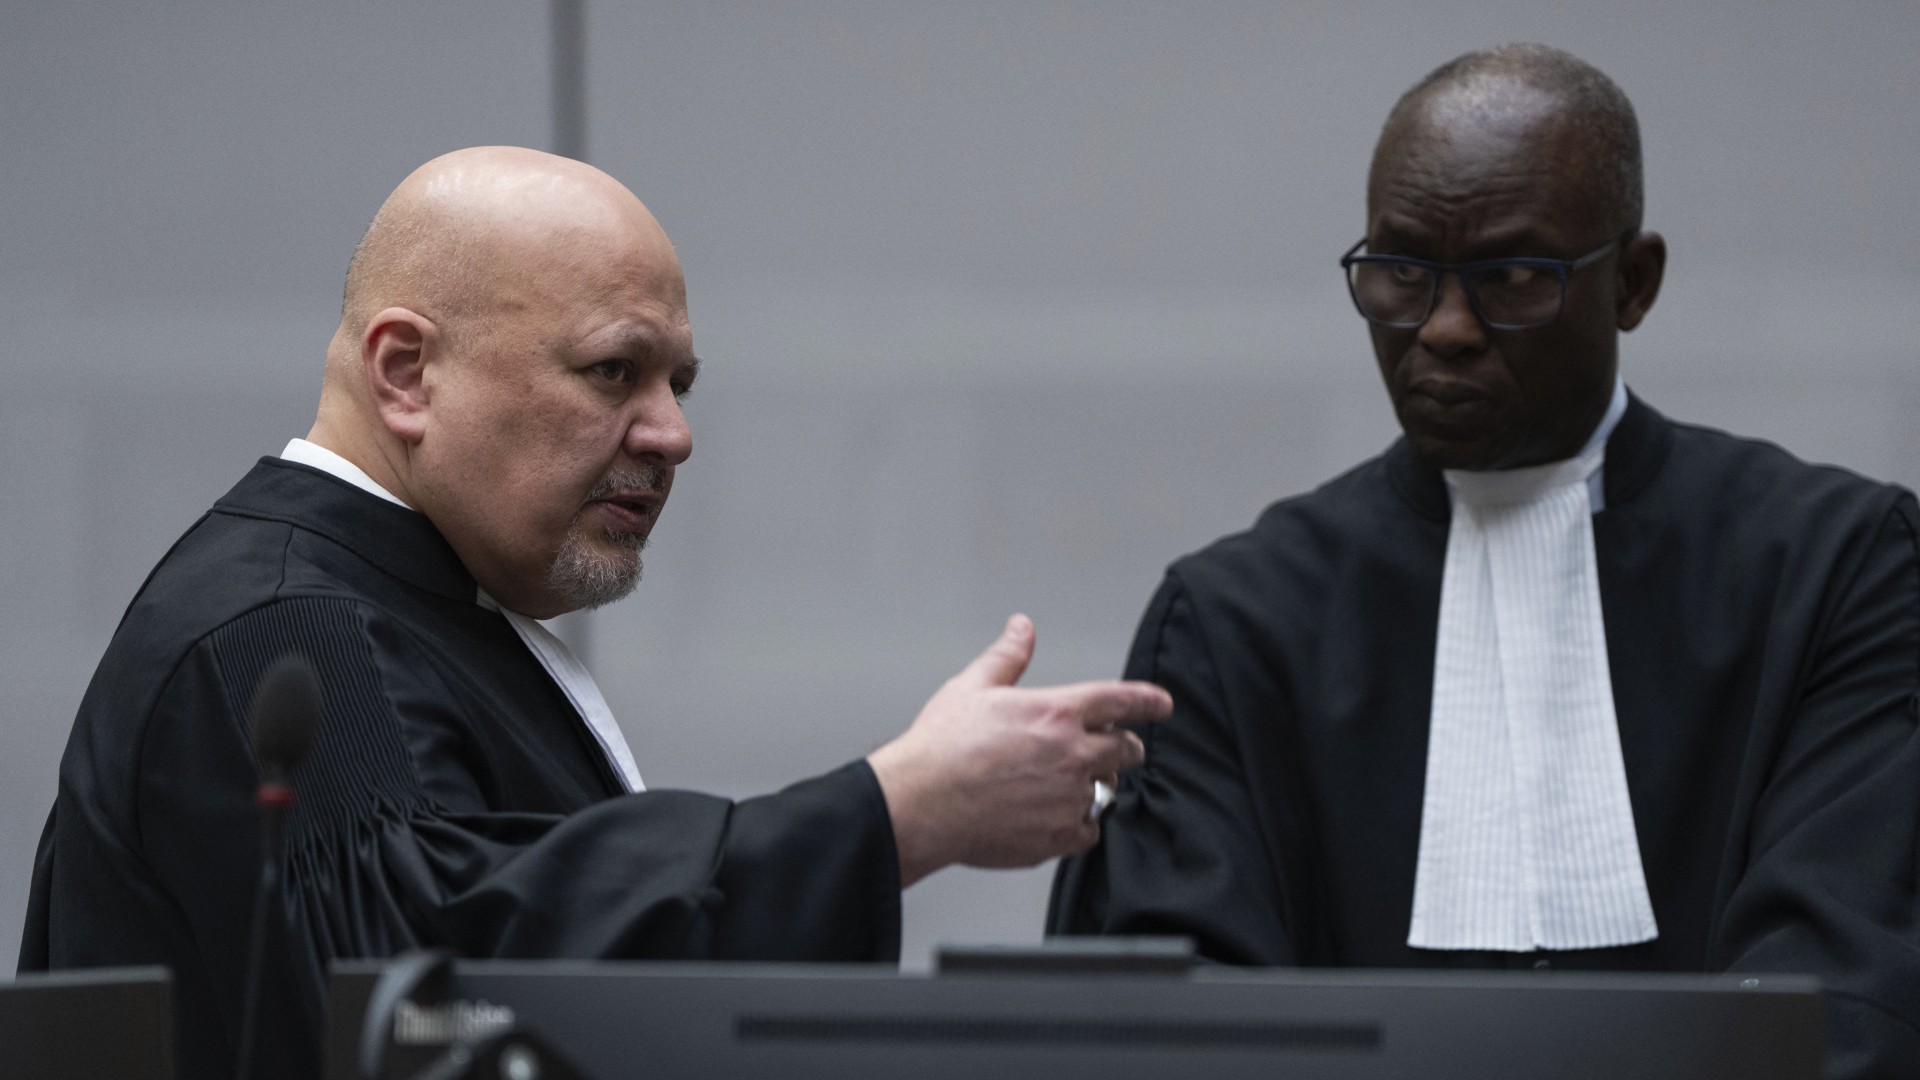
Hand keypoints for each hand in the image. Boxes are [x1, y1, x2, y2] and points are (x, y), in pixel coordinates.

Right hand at [866, 614, 1171, 887]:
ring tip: (1065, 785)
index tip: (1162, 705)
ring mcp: (1068, 798)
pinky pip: (1089, 830)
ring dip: (1096, 785)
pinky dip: (1078, 823)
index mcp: (1056, 712)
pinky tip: (1053, 816)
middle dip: (1124, 747)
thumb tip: (1022, 628)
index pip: (1120, 700)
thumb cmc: (941, 748)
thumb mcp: (973, 687)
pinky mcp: (1057, 836)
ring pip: (1107, 791)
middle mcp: (1072, 754)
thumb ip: (1007, 657)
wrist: (921, 803)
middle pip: (1125, 749)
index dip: (1148, 701)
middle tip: (1111, 750)